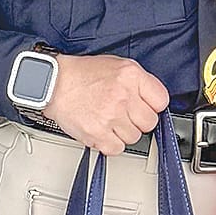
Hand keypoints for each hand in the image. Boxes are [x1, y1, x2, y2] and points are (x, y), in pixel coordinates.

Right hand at [41, 53, 169, 155]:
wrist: (53, 82)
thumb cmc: (82, 75)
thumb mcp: (117, 65)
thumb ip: (139, 82)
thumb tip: (153, 101)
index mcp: (131, 75)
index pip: (161, 101)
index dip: (153, 106)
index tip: (144, 107)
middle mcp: (123, 95)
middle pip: (150, 122)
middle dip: (138, 121)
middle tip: (124, 114)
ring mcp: (111, 115)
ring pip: (134, 137)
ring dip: (122, 133)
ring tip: (109, 120)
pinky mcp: (97, 133)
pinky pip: (116, 149)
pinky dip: (109, 144)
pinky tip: (102, 131)